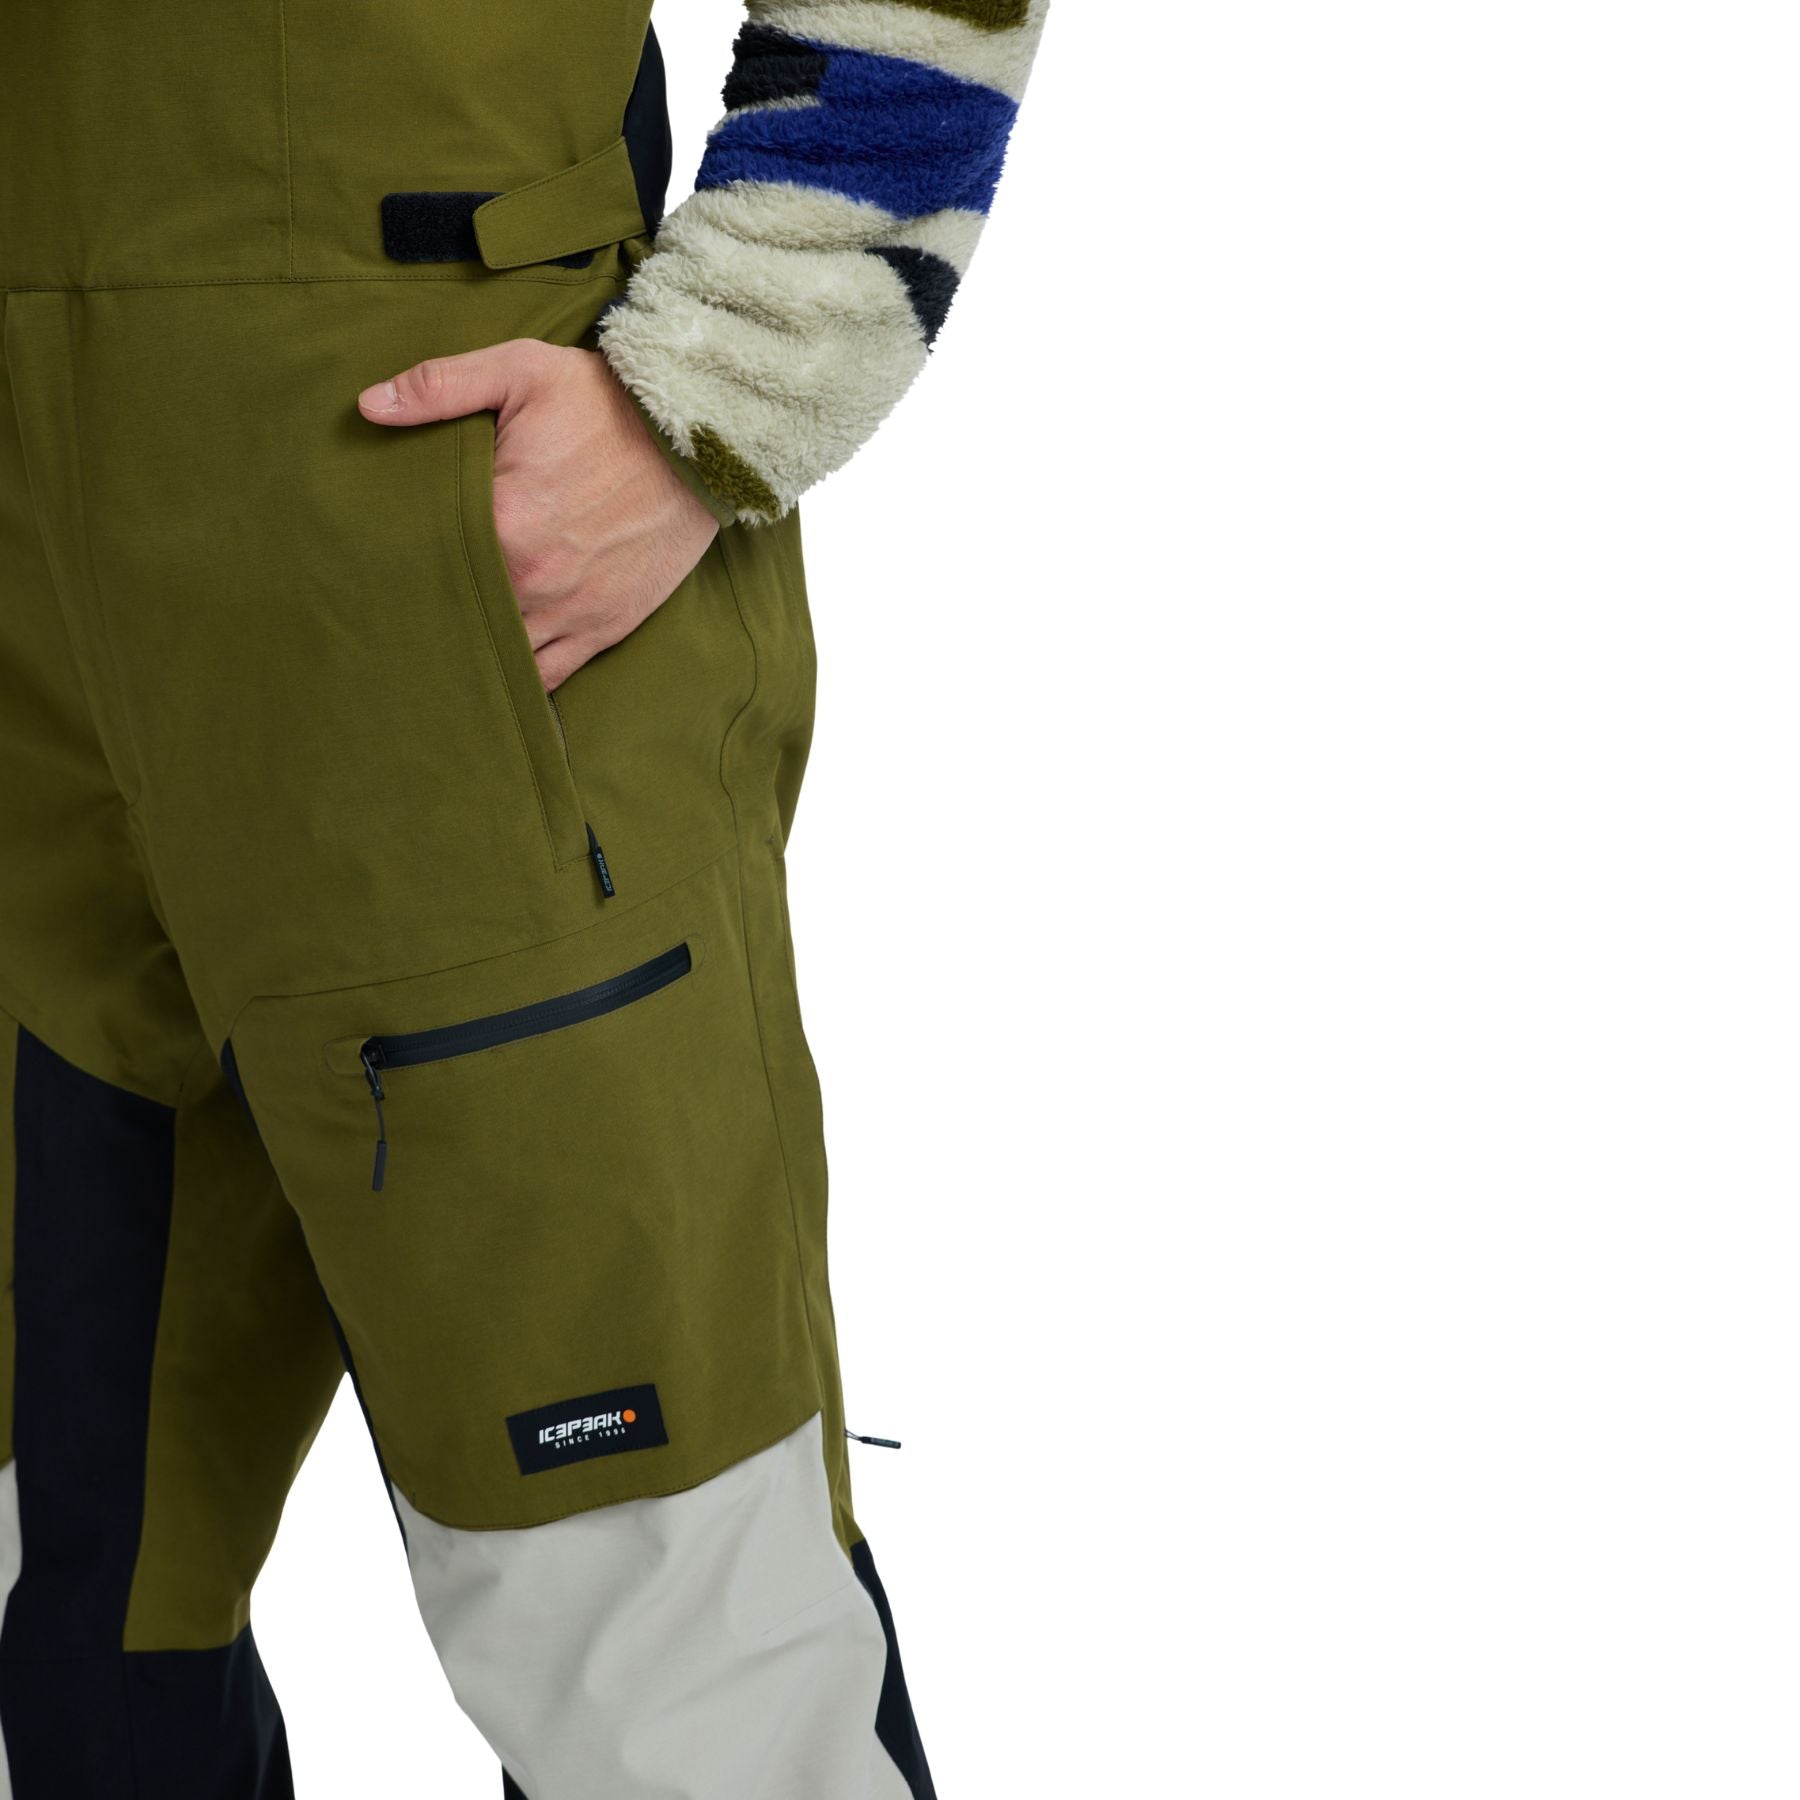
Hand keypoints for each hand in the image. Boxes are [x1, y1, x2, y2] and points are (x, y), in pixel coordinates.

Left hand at [358, 340, 719, 689]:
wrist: (698, 441)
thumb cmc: (606, 403)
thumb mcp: (523, 371)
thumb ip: (441, 386)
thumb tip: (369, 406)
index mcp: (504, 520)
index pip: (425, 554)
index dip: (397, 557)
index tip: (376, 556)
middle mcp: (533, 578)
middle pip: (456, 609)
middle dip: (428, 607)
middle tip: (392, 606)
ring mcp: (570, 611)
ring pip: (498, 652)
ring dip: (469, 648)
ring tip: (437, 642)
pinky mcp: (603, 628)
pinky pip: (548, 675)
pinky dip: (518, 679)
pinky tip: (490, 670)